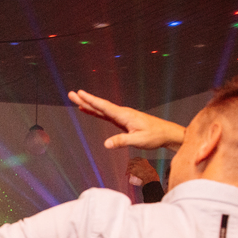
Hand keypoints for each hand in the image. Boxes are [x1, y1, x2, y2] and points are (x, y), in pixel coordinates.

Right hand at [68, 90, 184, 149]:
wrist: (166, 133)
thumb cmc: (154, 136)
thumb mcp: (138, 140)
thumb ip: (122, 141)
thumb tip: (106, 144)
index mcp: (124, 115)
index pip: (104, 107)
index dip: (91, 101)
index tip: (80, 94)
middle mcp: (122, 113)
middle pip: (100, 106)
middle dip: (85, 100)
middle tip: (71, 94)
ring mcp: (121, 116)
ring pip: (101, 109)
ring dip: (88, 105)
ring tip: (76, 100)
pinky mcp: (122, 121)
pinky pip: (105, 115)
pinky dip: (96, 112)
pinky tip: (89, 110)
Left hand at [126, 157, 159, 184]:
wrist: (150, 176)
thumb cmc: (152, 174)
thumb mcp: (150, 168)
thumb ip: (149, 168)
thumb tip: (149, 170)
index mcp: (143, 160)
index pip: (136, 158)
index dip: (134, 160)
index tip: (133, 163)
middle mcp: (139, 161)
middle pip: (131, 161)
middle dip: (129, 163)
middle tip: (129, 167)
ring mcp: (135, 165)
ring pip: (129, 166)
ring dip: (128, 168)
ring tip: (127, 172)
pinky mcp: (133, 169)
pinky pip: (128, 170)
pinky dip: (127, 172)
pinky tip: (126, 174)